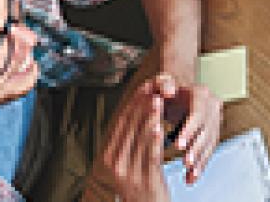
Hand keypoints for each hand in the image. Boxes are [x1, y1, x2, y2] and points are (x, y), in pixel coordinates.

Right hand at [100, 78, 171, 201]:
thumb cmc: (142, 184)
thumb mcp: (131, 161)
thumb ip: (132, 140)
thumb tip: (137, 111)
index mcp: (111, 155)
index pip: (122, 122)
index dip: (133, 102)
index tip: (143, 86)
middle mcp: (116, 163)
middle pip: (130, 126)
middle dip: (142, 104)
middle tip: (152, 86)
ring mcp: (129, 172)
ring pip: (140, 138)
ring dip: (149, 117)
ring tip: (157, 100)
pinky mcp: (145, 180)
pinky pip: (150, 156)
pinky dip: (153, 140)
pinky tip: (159, 126)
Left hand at [153, 74, 222, 183]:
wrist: (175, 92)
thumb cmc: (165, 88)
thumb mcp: (161, 82)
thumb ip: (162, 83)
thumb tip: (168, 90)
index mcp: (201, 94)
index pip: (197, 113)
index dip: (189, 130)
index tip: (178, 144)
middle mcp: (212, 106)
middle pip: (206, 130)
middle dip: (196, 148)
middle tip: (186, 162)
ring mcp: (215, 121)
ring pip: (209, 143)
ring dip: (200, 160)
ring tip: (190, 174)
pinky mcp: (212, 134)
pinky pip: (208, 151)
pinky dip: (200, 165)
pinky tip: (192, 178)